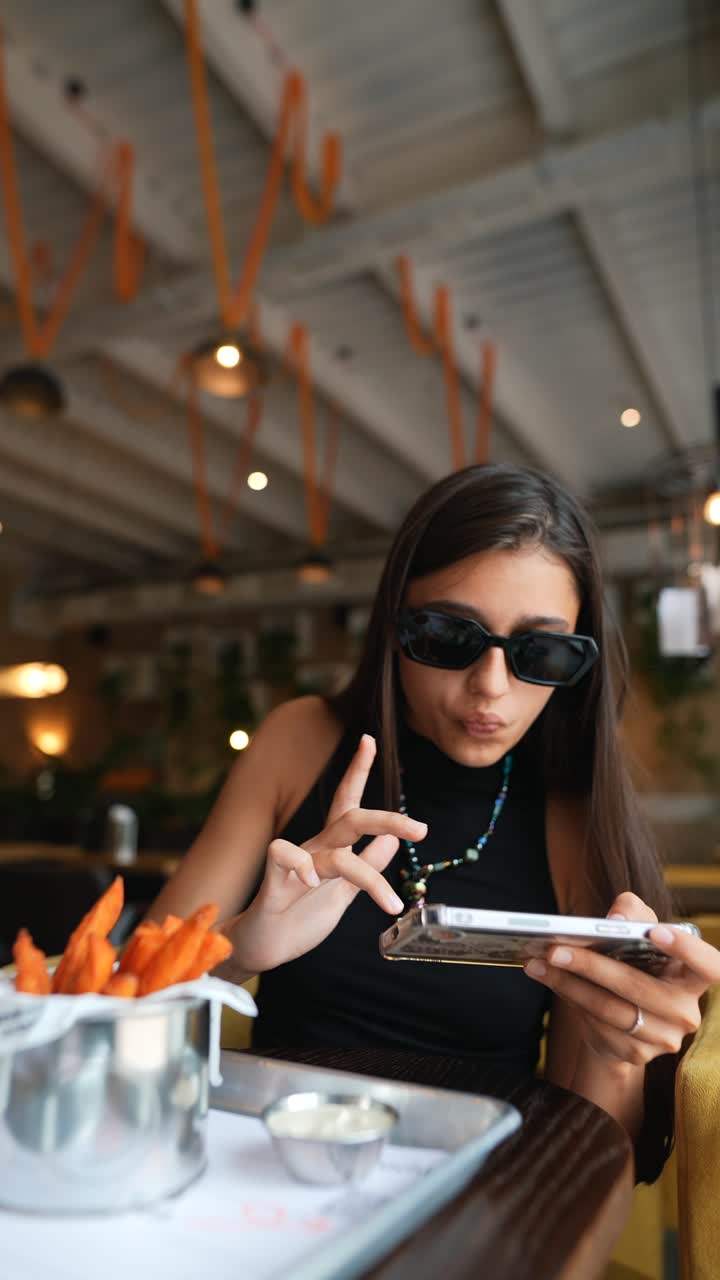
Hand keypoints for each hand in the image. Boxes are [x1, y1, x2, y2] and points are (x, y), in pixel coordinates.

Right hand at [226, 734, 425, 973]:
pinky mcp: (274, 881)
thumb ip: (367, 865)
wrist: (261, 948)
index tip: (370, 739)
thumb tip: (394, 842)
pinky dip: (303, 866)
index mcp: (330, 849)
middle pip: (351, 818)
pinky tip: (312, 883)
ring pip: (336, 849)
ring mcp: (295, 864)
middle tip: (421, 829)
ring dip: (369, 878)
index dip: (358, 770)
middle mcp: (315, 849)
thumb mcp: (343, 891)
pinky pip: (285, 855)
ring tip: (391, 903)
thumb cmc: (298, 918)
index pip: (348, 803)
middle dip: (387, 818)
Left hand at [524, 892, 719, 1065]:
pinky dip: (571, 1000)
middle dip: (591, 965)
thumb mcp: (638, 929)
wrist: (622, 1011)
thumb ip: (632, 912)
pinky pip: (597, 1026)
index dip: (688, 950)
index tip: (654, 933)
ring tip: (540, 963)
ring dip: (569, 984)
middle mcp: (686, 1011)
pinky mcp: (637, 1054)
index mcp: (694, 976)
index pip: (711, 967)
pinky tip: (552, 982)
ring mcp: (664, 1037)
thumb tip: (616, 918)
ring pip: (610, 1009)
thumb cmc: (636, 960)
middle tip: (555, 949)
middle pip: (637, 986)